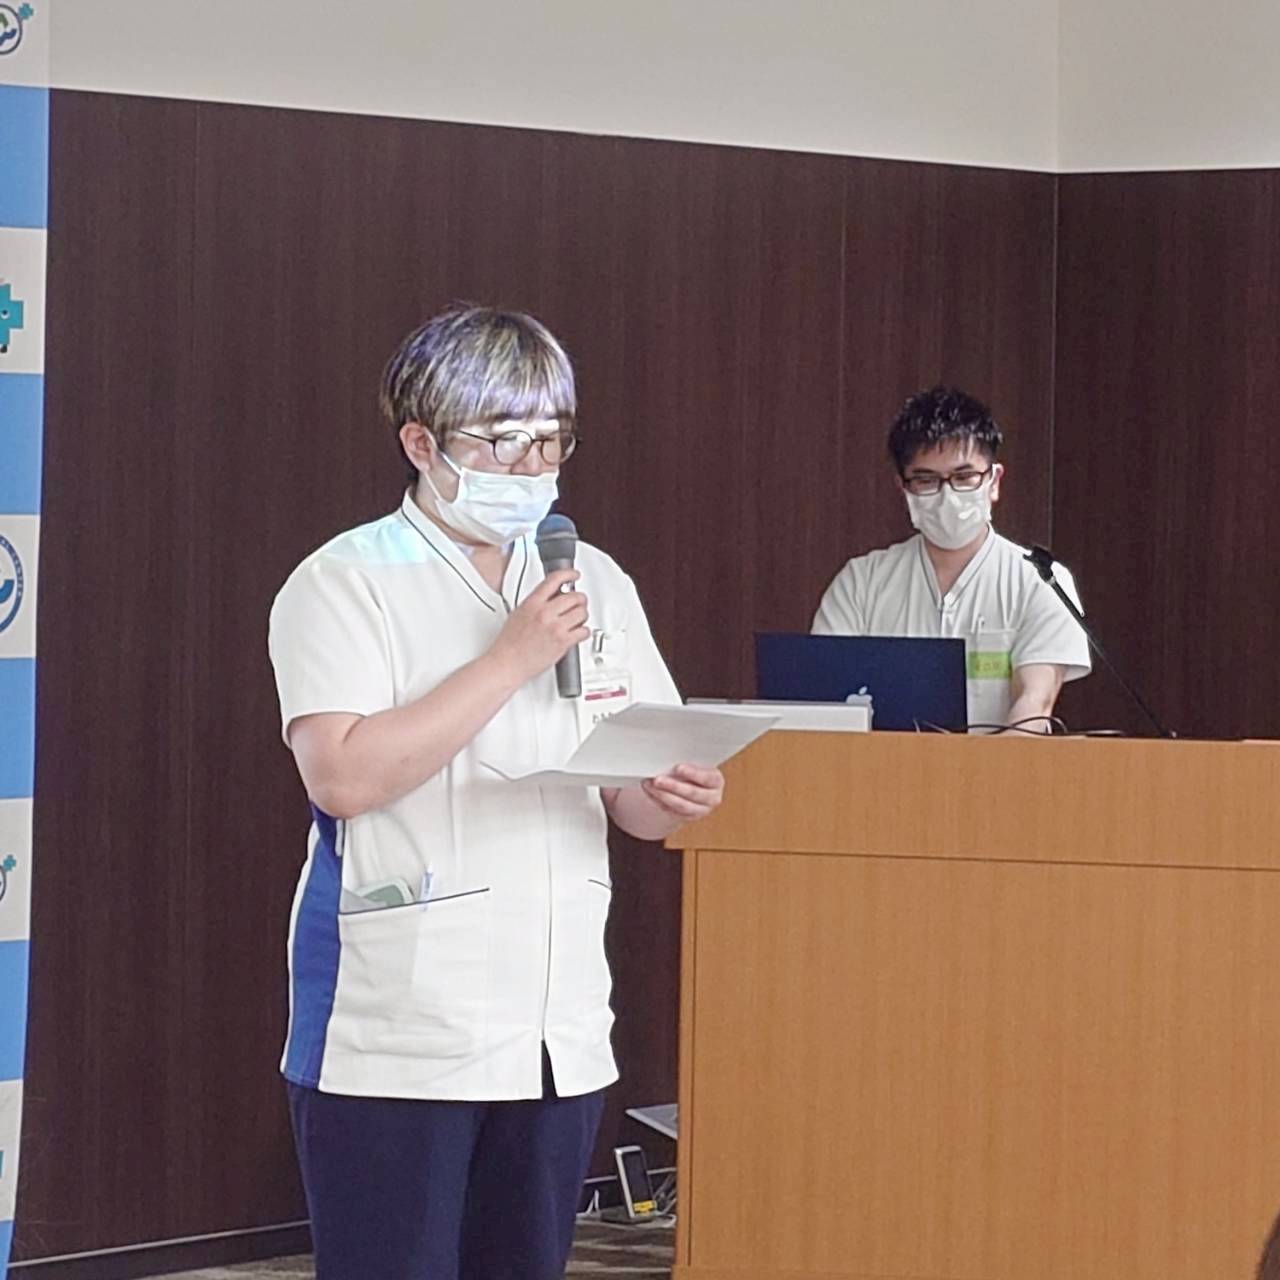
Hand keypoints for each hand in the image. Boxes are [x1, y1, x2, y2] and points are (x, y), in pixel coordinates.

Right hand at [488, 569, 588, 685]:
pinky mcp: (562, 642)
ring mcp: (555, 627)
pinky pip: (584, 631)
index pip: (554, 579)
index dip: (569, 574)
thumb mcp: (519, 613)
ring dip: (582, 615)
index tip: (575, 575)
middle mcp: (545, 613)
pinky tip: (578, 633)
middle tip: (578, 604)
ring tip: (577, 620)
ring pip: (582, 613)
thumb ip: (536, 603)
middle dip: (579, 600)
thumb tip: (551, 598)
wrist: (507, 663)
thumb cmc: (509, 643)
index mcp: (532, 603)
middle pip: (574, 596)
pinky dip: (584, 632)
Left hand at [640, 763, 724, 822]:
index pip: (708, 778)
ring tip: (649, 785)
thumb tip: (667, 759)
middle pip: (693, 794)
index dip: (693, 773)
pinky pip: (672, 812)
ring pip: (681, 806)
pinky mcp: (687, 818)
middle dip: (674, 786)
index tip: (678, 767)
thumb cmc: (692, 767)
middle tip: (657, 779)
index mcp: (716, 780)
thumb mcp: (693, 762)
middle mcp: (712, 798)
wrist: (691, 783)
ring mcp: (701, 810)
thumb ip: (685, 763)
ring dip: (663, 795)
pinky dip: (659, 802)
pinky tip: (650, 792)